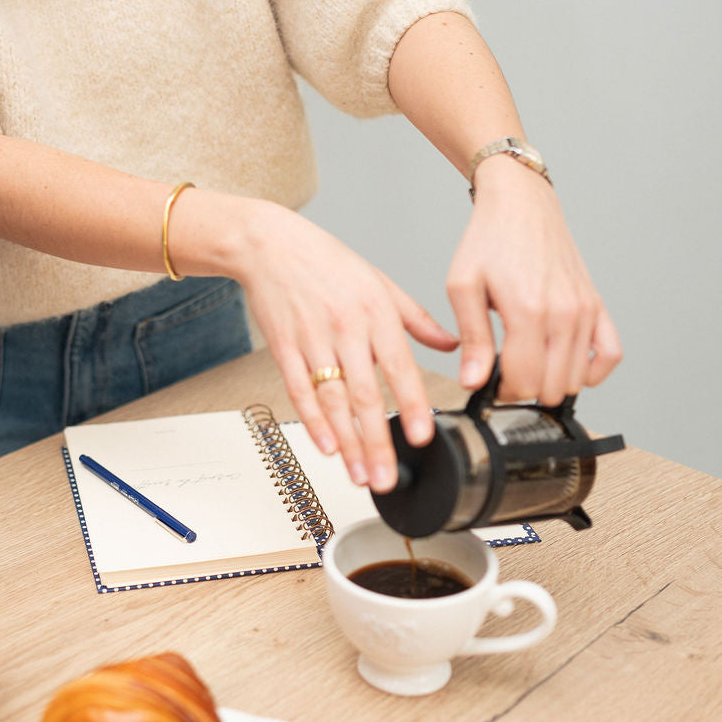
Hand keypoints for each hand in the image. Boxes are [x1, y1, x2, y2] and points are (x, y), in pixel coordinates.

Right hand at [231, 203, 457, 489]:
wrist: (269, 244)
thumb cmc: (325, 261)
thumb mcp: (380, 283)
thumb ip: (417, 318)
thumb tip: (452, 345)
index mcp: (376, 313)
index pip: (399, 367)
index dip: (412, 405)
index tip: (422, 437)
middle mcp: (345, 328)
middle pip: (365, 395)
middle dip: (378, 442)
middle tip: (388, 477)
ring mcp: (312, 340)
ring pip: (332, 400)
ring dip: (347, 443)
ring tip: (361, 475)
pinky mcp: (284, 348)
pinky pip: (298, 390)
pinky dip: (312, 421)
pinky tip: (326, 446)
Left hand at [446, 157, 621, 404]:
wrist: (521, 205)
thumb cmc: (490, 240)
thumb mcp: (463, 287)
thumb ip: (472, 338)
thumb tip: (473, 381)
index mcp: (528, 310)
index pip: (523, 381)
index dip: (500, 393)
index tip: (487, 382)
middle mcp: (563, 313)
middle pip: (551, 387)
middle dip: (523, 390)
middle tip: (504, 372)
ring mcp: (585, 310)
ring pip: (577, 379)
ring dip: (551, 382)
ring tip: (528, 363)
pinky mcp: (597, 305)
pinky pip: (611, 355)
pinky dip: (592, 371)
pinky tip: (566, 364)